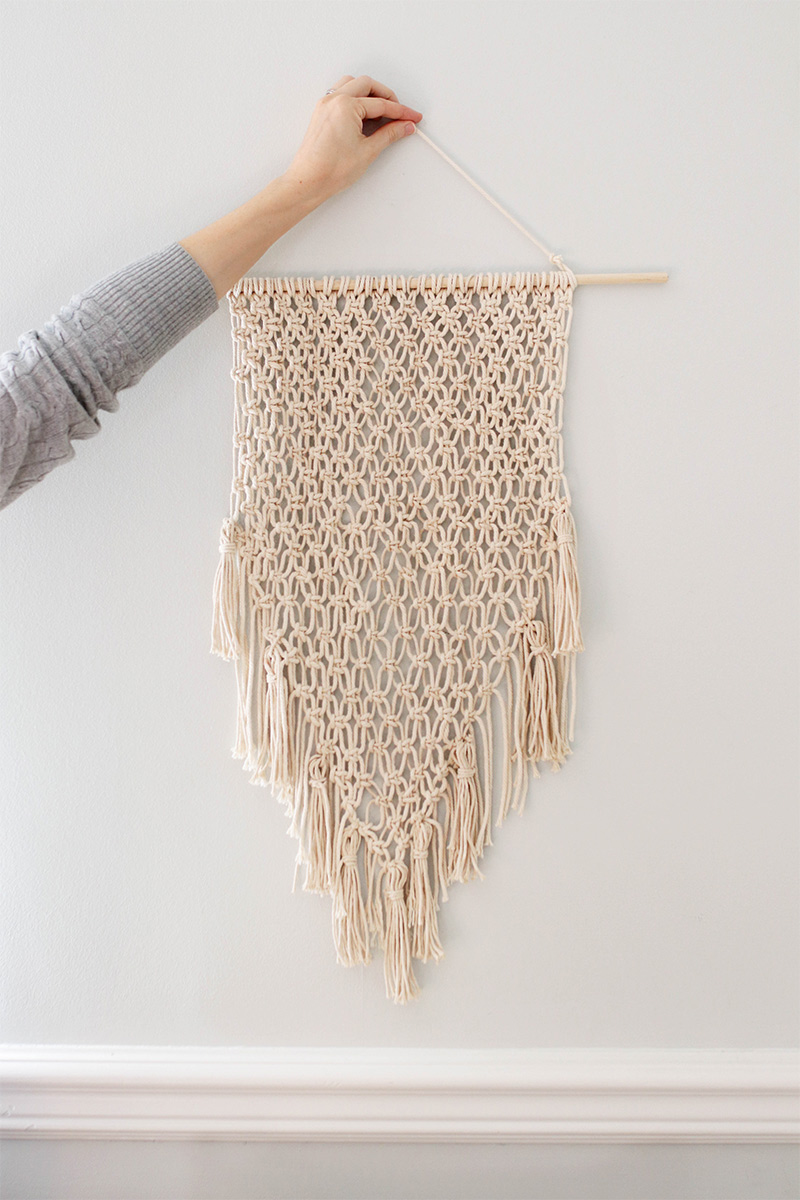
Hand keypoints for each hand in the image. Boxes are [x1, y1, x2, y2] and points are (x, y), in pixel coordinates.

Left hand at [281, 74, 422, 204]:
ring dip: (369, 92)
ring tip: (382, 110)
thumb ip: (389, 134)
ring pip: (352, 84)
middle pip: (367, 85)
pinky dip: (355, 97)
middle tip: (400, 112)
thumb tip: (404, 126)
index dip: (401, 112)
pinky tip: (364, 112)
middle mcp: (334, 100)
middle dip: (387, 96)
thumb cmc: (330, 170)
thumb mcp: (368, 151)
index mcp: (346, 105)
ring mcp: (325, 104)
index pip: (381, 104)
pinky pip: (340, 93)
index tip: (412, 117)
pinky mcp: (321, 112)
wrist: (308, 182)